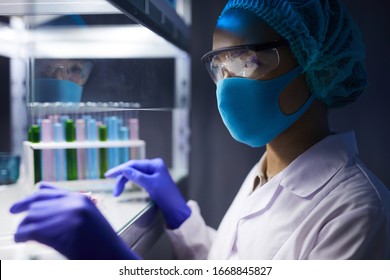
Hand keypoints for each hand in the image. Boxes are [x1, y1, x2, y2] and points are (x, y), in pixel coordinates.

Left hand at [10, 183, 139, 259]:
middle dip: (25, 214)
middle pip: (38, 203)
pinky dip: (23, 235)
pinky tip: (22, 239)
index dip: (31, 198)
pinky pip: (32, 230)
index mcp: (81, 199)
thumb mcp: (89, 219)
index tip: (19, 207)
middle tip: (17, 221)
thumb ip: (70, 208)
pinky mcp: (61, 231)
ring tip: (21, 235)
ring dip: (23, 226)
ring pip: (33, 216)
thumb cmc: (101, 242)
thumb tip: (44, 199)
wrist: (114, 256)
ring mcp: (68, 216)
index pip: (48, 192)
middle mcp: (74, 204)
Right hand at [105, 158, 190, 228]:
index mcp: (155, 164)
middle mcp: (154, 166)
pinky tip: (124, 187)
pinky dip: (130, 183)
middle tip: (114, 191)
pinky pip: (137, 179)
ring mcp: (153, 173)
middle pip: (133, 169)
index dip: (120, 169)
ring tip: (117, 193)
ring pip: (134, 174)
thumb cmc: (166, 195)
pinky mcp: (152, 181)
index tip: (108, 175)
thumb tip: (124, 169)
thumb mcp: (151, 185)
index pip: (134, 164)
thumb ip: (137, 176)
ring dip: (124, 182)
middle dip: (122, 178)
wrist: (175, 208)